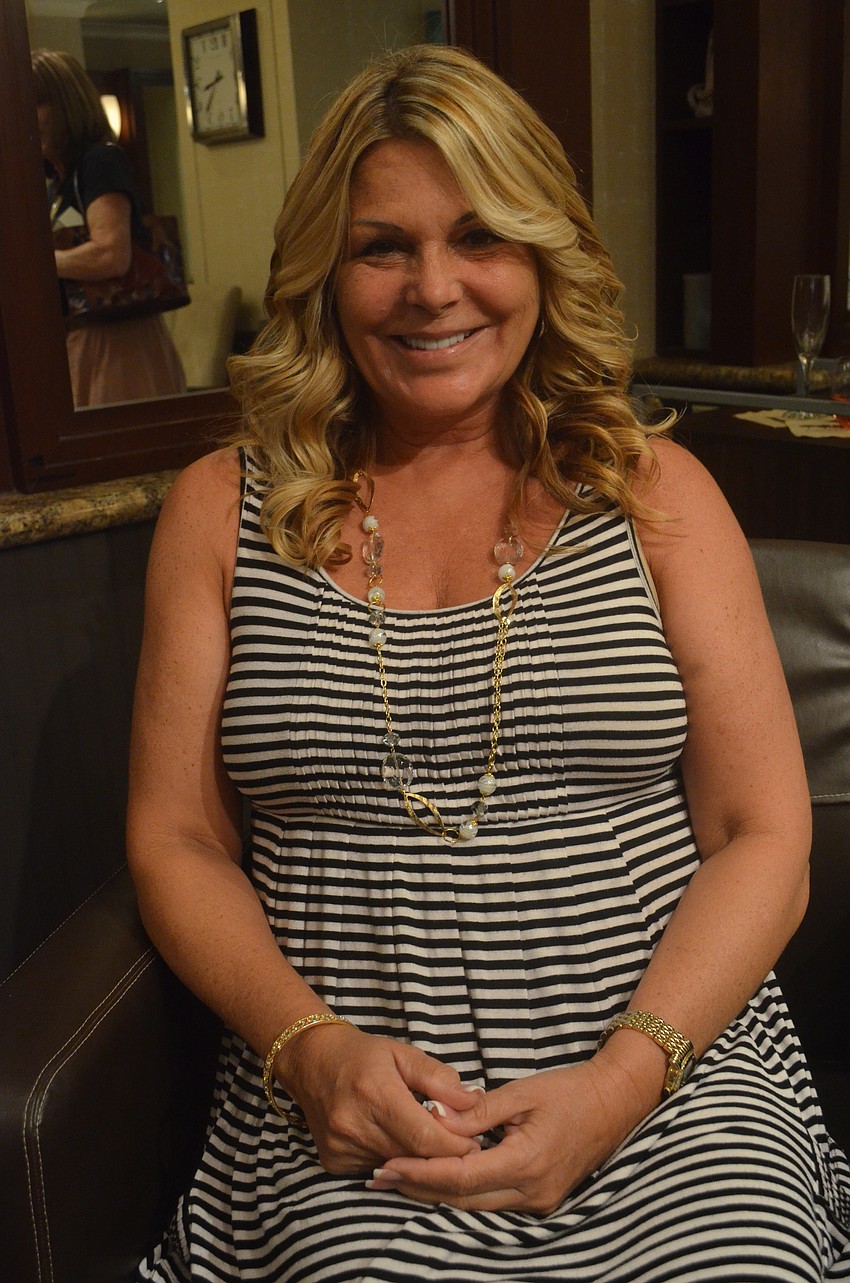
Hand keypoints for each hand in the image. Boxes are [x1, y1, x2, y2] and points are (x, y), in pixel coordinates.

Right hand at [276, 1023, 483, 1174]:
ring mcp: (341, 1147)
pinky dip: (394, 1159)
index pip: (425, 1137)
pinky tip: (393, 1139)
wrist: (310, 1061)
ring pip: (398, 1166)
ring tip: (425, 1136)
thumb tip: (473, 1102)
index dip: (456, 1145)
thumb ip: (438, 1079)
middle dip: (442, 1153)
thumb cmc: (362, 1054)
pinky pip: (378, 1169)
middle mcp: (354, 1125)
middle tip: (461, 1142)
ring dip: (417, 1157)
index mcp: (376, 1093)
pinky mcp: (334, 1162)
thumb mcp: (403, 1053)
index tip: (475, 1142)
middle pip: (414, 1156)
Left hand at [369, 1052, 657, 1215]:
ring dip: (436, 1192)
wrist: (615, 1102)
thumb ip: (478, 1110)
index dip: (420, 1172)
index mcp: (527, 1162)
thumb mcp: (522, 1091)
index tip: (387, 1164)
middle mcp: (532, 1192)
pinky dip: (461, 1190)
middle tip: (379, 1177)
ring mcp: (538, 1201)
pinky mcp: (540, 1198)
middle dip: (419, 1188)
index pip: (460, 1176)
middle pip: (462, 1199)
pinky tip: (436, 1179)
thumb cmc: (570, 1089)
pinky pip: (491, 1201)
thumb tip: (435, 1115)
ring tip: (398, 1178)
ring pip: (475, 1205)